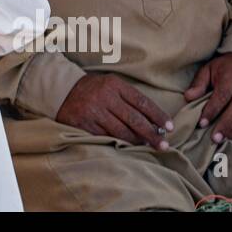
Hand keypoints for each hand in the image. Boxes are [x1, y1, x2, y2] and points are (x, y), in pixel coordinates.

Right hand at [56, 74, 174, 149]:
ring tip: (147, 147)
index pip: (142, 102)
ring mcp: (93, 111)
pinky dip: (117, 143)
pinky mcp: (84, 123)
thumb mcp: (110, 85)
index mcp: (114, 84)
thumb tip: (153, 120)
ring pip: (121, 131)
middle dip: (152, 134)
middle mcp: (105, 96)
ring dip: (136, 141)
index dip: (158, 116)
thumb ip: (129, 98)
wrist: (61, 90)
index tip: (170, 127)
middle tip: (164, 145)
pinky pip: (105, 137)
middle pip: (134, 119)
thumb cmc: (92, 89)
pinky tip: (126, 146)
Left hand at [184, 52, 231, 142]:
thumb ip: (198, 84)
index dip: (212, 110)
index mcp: (231, 74)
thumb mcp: (208, 70)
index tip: (202, 123)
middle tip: (215, 138)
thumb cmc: (224, 69)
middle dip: (226, 124)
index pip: (222, 95)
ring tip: (225, 138)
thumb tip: (188, 97)